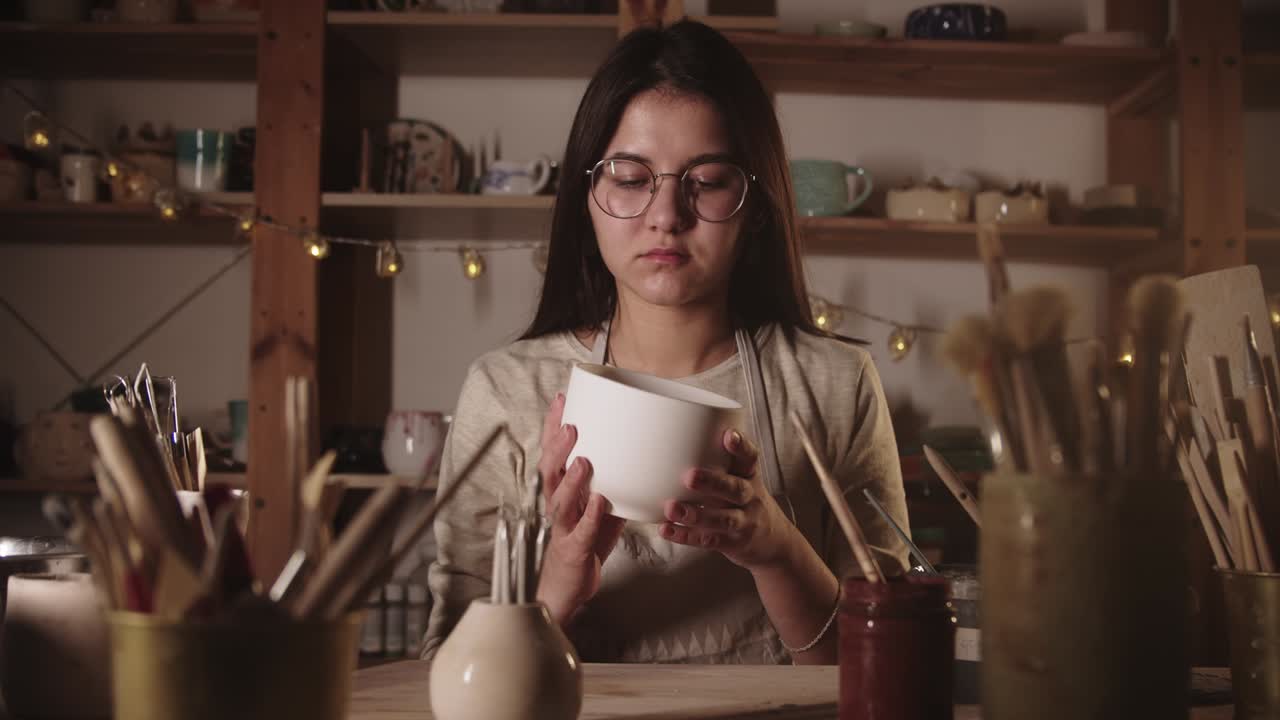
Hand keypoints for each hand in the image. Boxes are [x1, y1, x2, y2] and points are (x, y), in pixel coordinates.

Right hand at [534, 393, 625, 624]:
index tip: (562, 400)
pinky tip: (600, 502)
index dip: (554, 427)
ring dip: (573, 479)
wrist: (567, 587)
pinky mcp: (575, 549)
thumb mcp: (599, 505)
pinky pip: (583, 531)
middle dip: (559, 447)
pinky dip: (591, 516)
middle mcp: (557, 505)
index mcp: (561, 490)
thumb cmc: (584, 541)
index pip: (553, 453)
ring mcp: (564, 527)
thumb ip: (613, 481)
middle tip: (572, 425)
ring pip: (561, 499)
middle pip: (550, 471)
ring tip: (585, 460)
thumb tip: (640, 453)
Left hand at [659, 429, 799, 570]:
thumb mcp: (742, 478)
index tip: (728, 435)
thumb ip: (718, 461)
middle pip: (735, 489)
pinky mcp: (733, 543)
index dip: (741, 446)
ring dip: (696, 515)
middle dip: (713, 482)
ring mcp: (744, 522)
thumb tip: (674, 437)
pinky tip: (666, 529)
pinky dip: (686, 536)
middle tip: (690, 476)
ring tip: (671, 508)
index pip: (750, 458)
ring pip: (723, 519)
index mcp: (750, 476)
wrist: (774, 542)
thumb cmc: (745, 500)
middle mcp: (750, 498)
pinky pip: (710, 541)